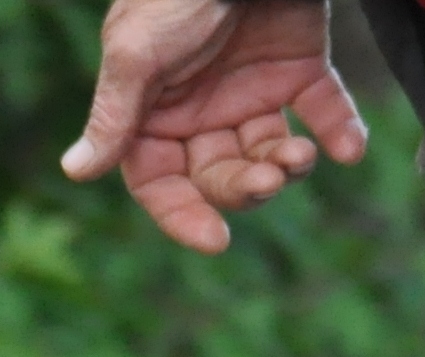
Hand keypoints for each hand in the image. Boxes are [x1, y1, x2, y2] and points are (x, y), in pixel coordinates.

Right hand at [62, 0, 367, 253]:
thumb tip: (75, 169)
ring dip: (289, 167)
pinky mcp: (300, 64)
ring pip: (270, 153)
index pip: (159, 181)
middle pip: (219, 176)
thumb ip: (115, 112)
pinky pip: (323, 111)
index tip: (215, 238)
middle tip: (268, 179)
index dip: (182, 214)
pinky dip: (340, 132)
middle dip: (244, 187)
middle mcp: (201, 107)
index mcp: (153, 109)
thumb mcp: (137, 50)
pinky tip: (349, 148)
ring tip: (300, 156)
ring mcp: (251, 87)